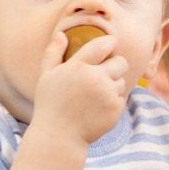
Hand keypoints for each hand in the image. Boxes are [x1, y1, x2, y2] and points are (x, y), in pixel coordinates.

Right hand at [33, 30, 127, 144]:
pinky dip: (113, 101)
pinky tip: (98, 108)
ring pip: (122, 81)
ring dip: (113, 85)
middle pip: (121, 62)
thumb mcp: (46, 77)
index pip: (103, 44)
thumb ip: (53, 53)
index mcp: (78, 67)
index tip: (110, 44)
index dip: (110, 42)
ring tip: (95, 95)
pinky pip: (122, 97)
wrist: (59, 135)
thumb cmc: (51, 104)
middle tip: (104, 73)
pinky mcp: (116, 108)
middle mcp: (95, 78)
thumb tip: (62, 34)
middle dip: (116, 65)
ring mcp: (107, 94)